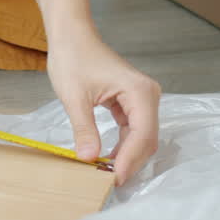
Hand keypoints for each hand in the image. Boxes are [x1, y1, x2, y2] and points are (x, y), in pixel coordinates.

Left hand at [47, 28, 160, 183]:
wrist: (71, 37)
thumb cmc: (72, 59)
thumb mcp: (74, 98)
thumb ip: (83, 129)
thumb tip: (88, 158)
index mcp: (140, 92)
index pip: (142, 135)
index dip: (129, 159)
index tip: (113, 179)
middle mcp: (147, 95)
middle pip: (146, 139)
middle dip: (129, 161)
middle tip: (108, 182)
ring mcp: (141, 99)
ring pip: (140, 136)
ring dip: (125, 155)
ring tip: (105, 173)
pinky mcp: (131, 102)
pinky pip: (131, 129)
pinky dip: (121, 144)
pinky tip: (106, 157)